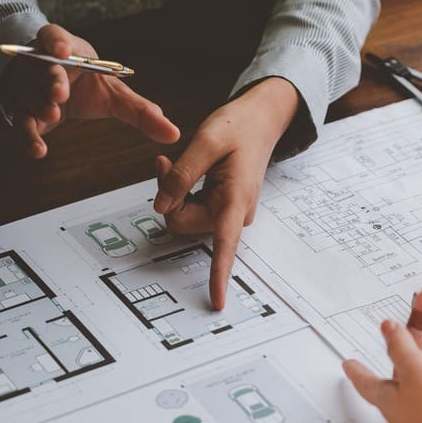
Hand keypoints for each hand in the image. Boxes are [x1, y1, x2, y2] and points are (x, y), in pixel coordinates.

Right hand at [3, 24, 179, 157]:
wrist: (55, 90)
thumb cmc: (85, 82)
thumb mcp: (113, 92)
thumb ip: (140, 111)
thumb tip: (172, 133)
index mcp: (65, 48)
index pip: (54, 36)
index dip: (57, 41)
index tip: (63, 50)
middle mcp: (41, 64)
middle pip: (43, 68)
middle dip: (52, 80)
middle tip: (60, 93)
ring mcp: (28, 86)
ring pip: (31, 95)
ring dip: (41, 105)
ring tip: (53, 115)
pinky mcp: (21, 110)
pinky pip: (22, 123)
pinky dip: (29, 137)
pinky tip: (38, 150)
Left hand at [152, 77, 299, 308]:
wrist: (260, 120)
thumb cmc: (238, 127)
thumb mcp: (206, 141)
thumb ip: (181, 176)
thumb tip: (161, 207)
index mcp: (236, 198)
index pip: (225, 243)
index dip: (218, 275)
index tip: (217, 302)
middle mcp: (234, 213)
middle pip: (183, 223)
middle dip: (168, 197)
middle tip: (165, 163)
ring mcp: (228, 212)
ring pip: (183, 216)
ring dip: (173, 193)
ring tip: (175, 163)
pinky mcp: (220, 208)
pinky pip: (189, 210)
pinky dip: (180, 193)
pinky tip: (185, 170)